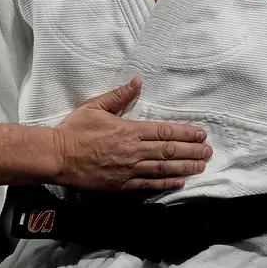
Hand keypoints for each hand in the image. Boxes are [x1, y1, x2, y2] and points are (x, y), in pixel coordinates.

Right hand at [52, 78, 211, 191]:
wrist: (58, 156)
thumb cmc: (75, 130)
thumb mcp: (95, 106)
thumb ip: (118, 96)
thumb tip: (137, 82)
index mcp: (129, 130)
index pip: (164, 131)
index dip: (186, 133)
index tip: (201, 134)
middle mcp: (133, 151)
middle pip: (169, 151)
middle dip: (192, 151)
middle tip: (208, 152)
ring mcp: (129, 170)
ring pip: (163, 169)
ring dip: (185, 167)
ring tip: (201, 166)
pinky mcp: (122, 185)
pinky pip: (149, 185)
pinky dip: (166, 183)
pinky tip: (180, 181)